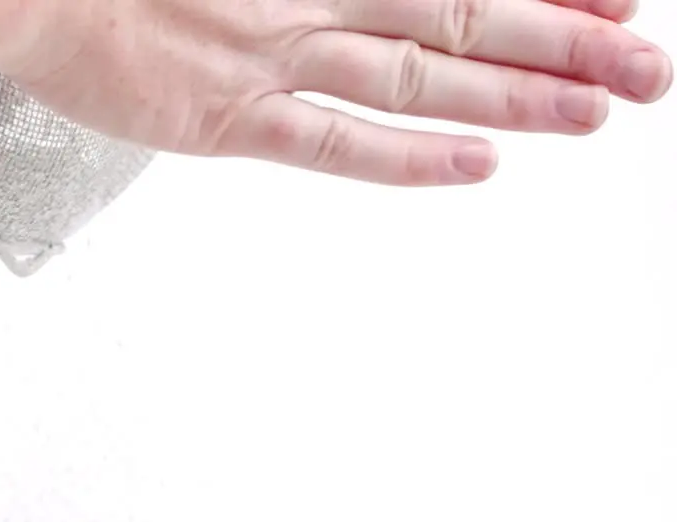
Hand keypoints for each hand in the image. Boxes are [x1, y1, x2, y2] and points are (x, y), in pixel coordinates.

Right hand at [3, 0, 671, 184]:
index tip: (612, 0)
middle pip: (461, 18)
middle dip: (563, 44)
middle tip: (644, 69)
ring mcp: (269, 58)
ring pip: (416, 76)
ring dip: (512, 96)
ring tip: (595, 115)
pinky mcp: (224, 119)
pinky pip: (331, 143)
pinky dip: (407, 158)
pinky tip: (475, 167)